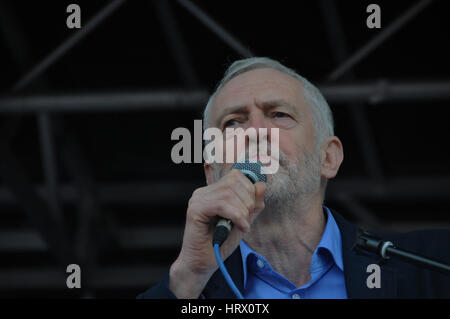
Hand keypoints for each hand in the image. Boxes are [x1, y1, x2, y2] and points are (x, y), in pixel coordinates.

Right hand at [169, 169, 265, 297]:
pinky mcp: (195, 210)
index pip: (236, 176)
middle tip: (247, 219)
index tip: (252, 209)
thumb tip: (262, 185)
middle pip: (234, 181)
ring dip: (242, 211)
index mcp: (214, 192)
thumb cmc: (221, 243)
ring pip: (229, 193)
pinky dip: (236, 216)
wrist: (203, 264)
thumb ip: (253, 204)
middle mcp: (204, 192)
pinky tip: (240, 227)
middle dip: (248, 200)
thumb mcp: (244, 220)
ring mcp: (198, 199)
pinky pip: (221, 204)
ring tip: (243, 226)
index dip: (250, 189)